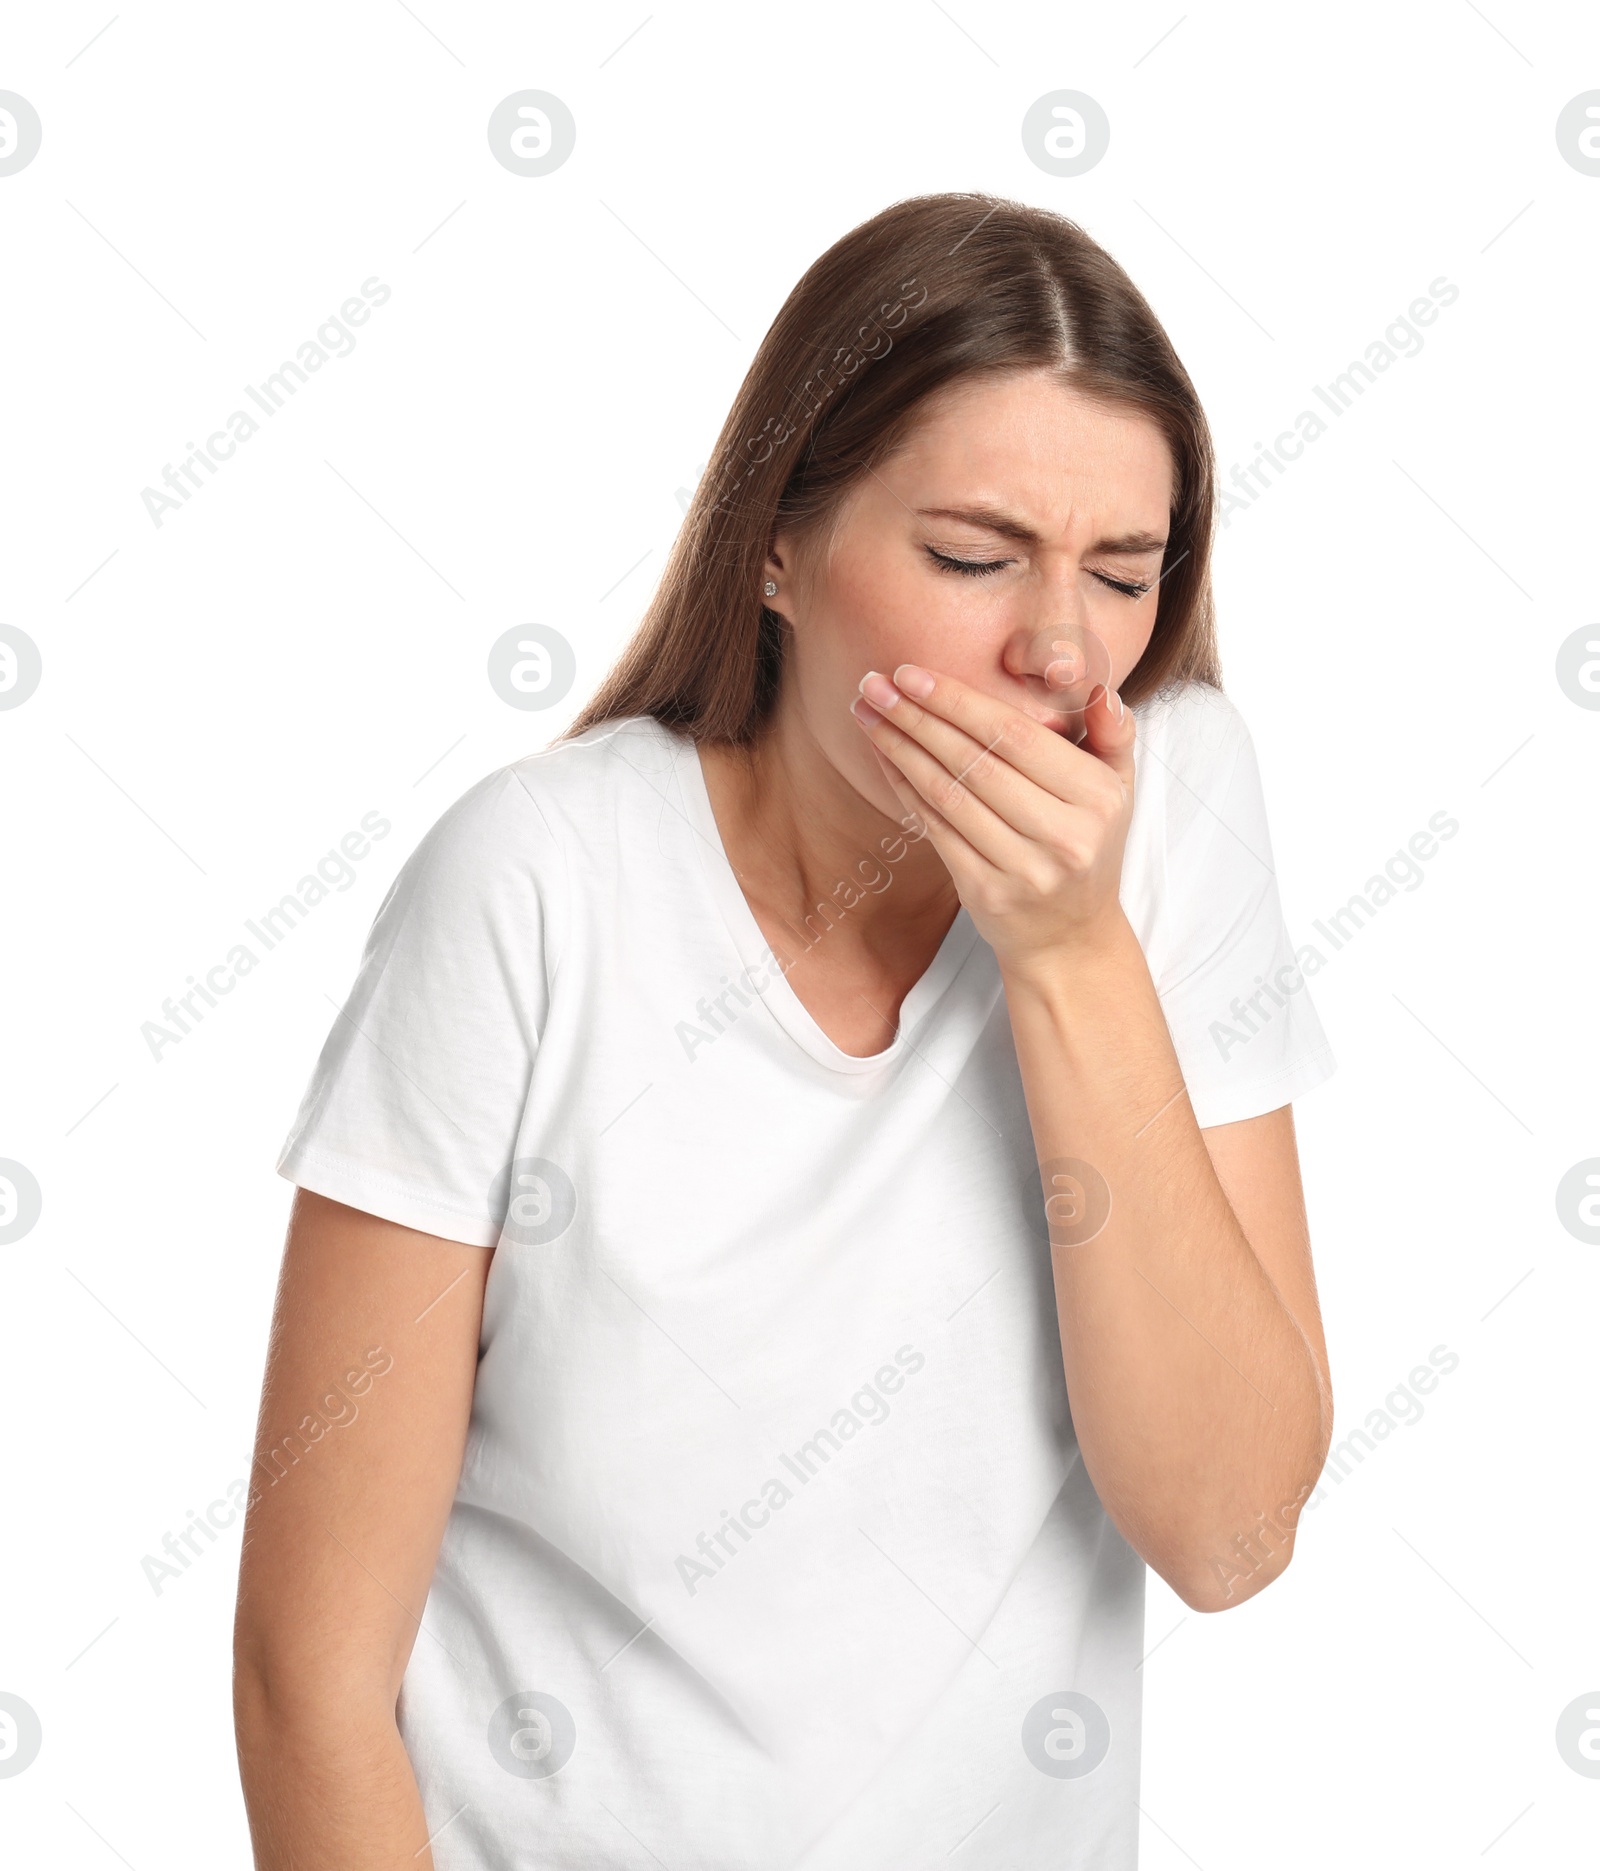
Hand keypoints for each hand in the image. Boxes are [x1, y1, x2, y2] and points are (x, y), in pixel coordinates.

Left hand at [850, 662, 1136, 975]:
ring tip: (868, 713)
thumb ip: (1112, 734)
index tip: (913, 674)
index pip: (1017, 736)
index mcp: (1096, 798)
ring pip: (948, 795)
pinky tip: (884, 758)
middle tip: (874, 684)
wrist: (1070, 937)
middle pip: (976, 762)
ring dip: (900, 749)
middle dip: (918, 717)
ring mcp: (1023, 869)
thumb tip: (1101, 690)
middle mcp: (1064, 835)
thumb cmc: (1088, 844)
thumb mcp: (1117, 789)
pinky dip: (905, 788)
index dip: (959, 702)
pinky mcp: (986, 893)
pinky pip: (936, 829)